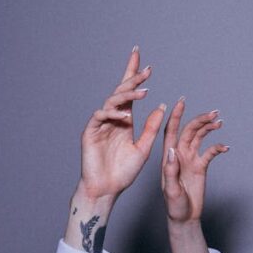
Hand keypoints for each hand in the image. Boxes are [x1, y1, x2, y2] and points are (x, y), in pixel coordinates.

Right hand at [78, 47, 164, 200]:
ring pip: (112, 101)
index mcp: (125, 120)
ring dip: (128, 95)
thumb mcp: (144, 148)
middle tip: (148, 69)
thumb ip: (152, 128)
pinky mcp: (90, 133)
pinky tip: (125, 115)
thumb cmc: (124, 172)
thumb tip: (162, 106)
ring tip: (144, 91)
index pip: (130, 93)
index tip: (145, 62)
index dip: (135, 76)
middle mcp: (112, 119)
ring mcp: (100, 124)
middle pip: (121, 92)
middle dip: (133, 78)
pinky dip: (113, 113)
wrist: (107, 190)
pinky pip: (100, 116)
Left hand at [161, 98, 227, 224]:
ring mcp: (190, 159)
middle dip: (199, 119)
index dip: (176, 115)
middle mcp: (179, 154)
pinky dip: (217, 147)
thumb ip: (170, 170)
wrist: (184, 217)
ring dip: (208, 128)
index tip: (182, 101)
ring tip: (219, 121)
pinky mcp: (200, 166)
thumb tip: (172, 150)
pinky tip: (225, 147)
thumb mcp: (170, 190)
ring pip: (199, 138)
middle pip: (189, 131)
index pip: (171, 131)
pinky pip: (210, 152)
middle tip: (213, 113)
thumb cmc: (173, 206)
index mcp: (169, 157)